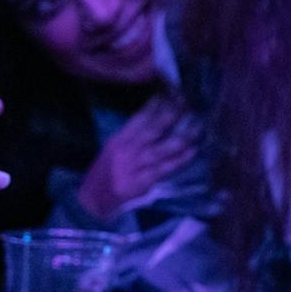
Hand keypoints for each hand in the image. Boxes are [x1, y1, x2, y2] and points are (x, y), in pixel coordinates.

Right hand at [77, 94, 198, 221]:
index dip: (158, 104)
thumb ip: (134, 132)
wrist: (92, 199)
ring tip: (198, 126)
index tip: (174, 92)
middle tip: (190, 104)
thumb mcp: (115, 147)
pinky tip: (193, 151)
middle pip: (152, 129)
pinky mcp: (141, 182)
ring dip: (182, 136)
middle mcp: (126, 150)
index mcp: (119, 139)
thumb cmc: (107, 170)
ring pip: (161, 148)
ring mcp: (134, 167)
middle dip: (172, 115)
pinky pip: (164, 169)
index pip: (139, 117)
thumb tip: (159, 112)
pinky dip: (179, 159)